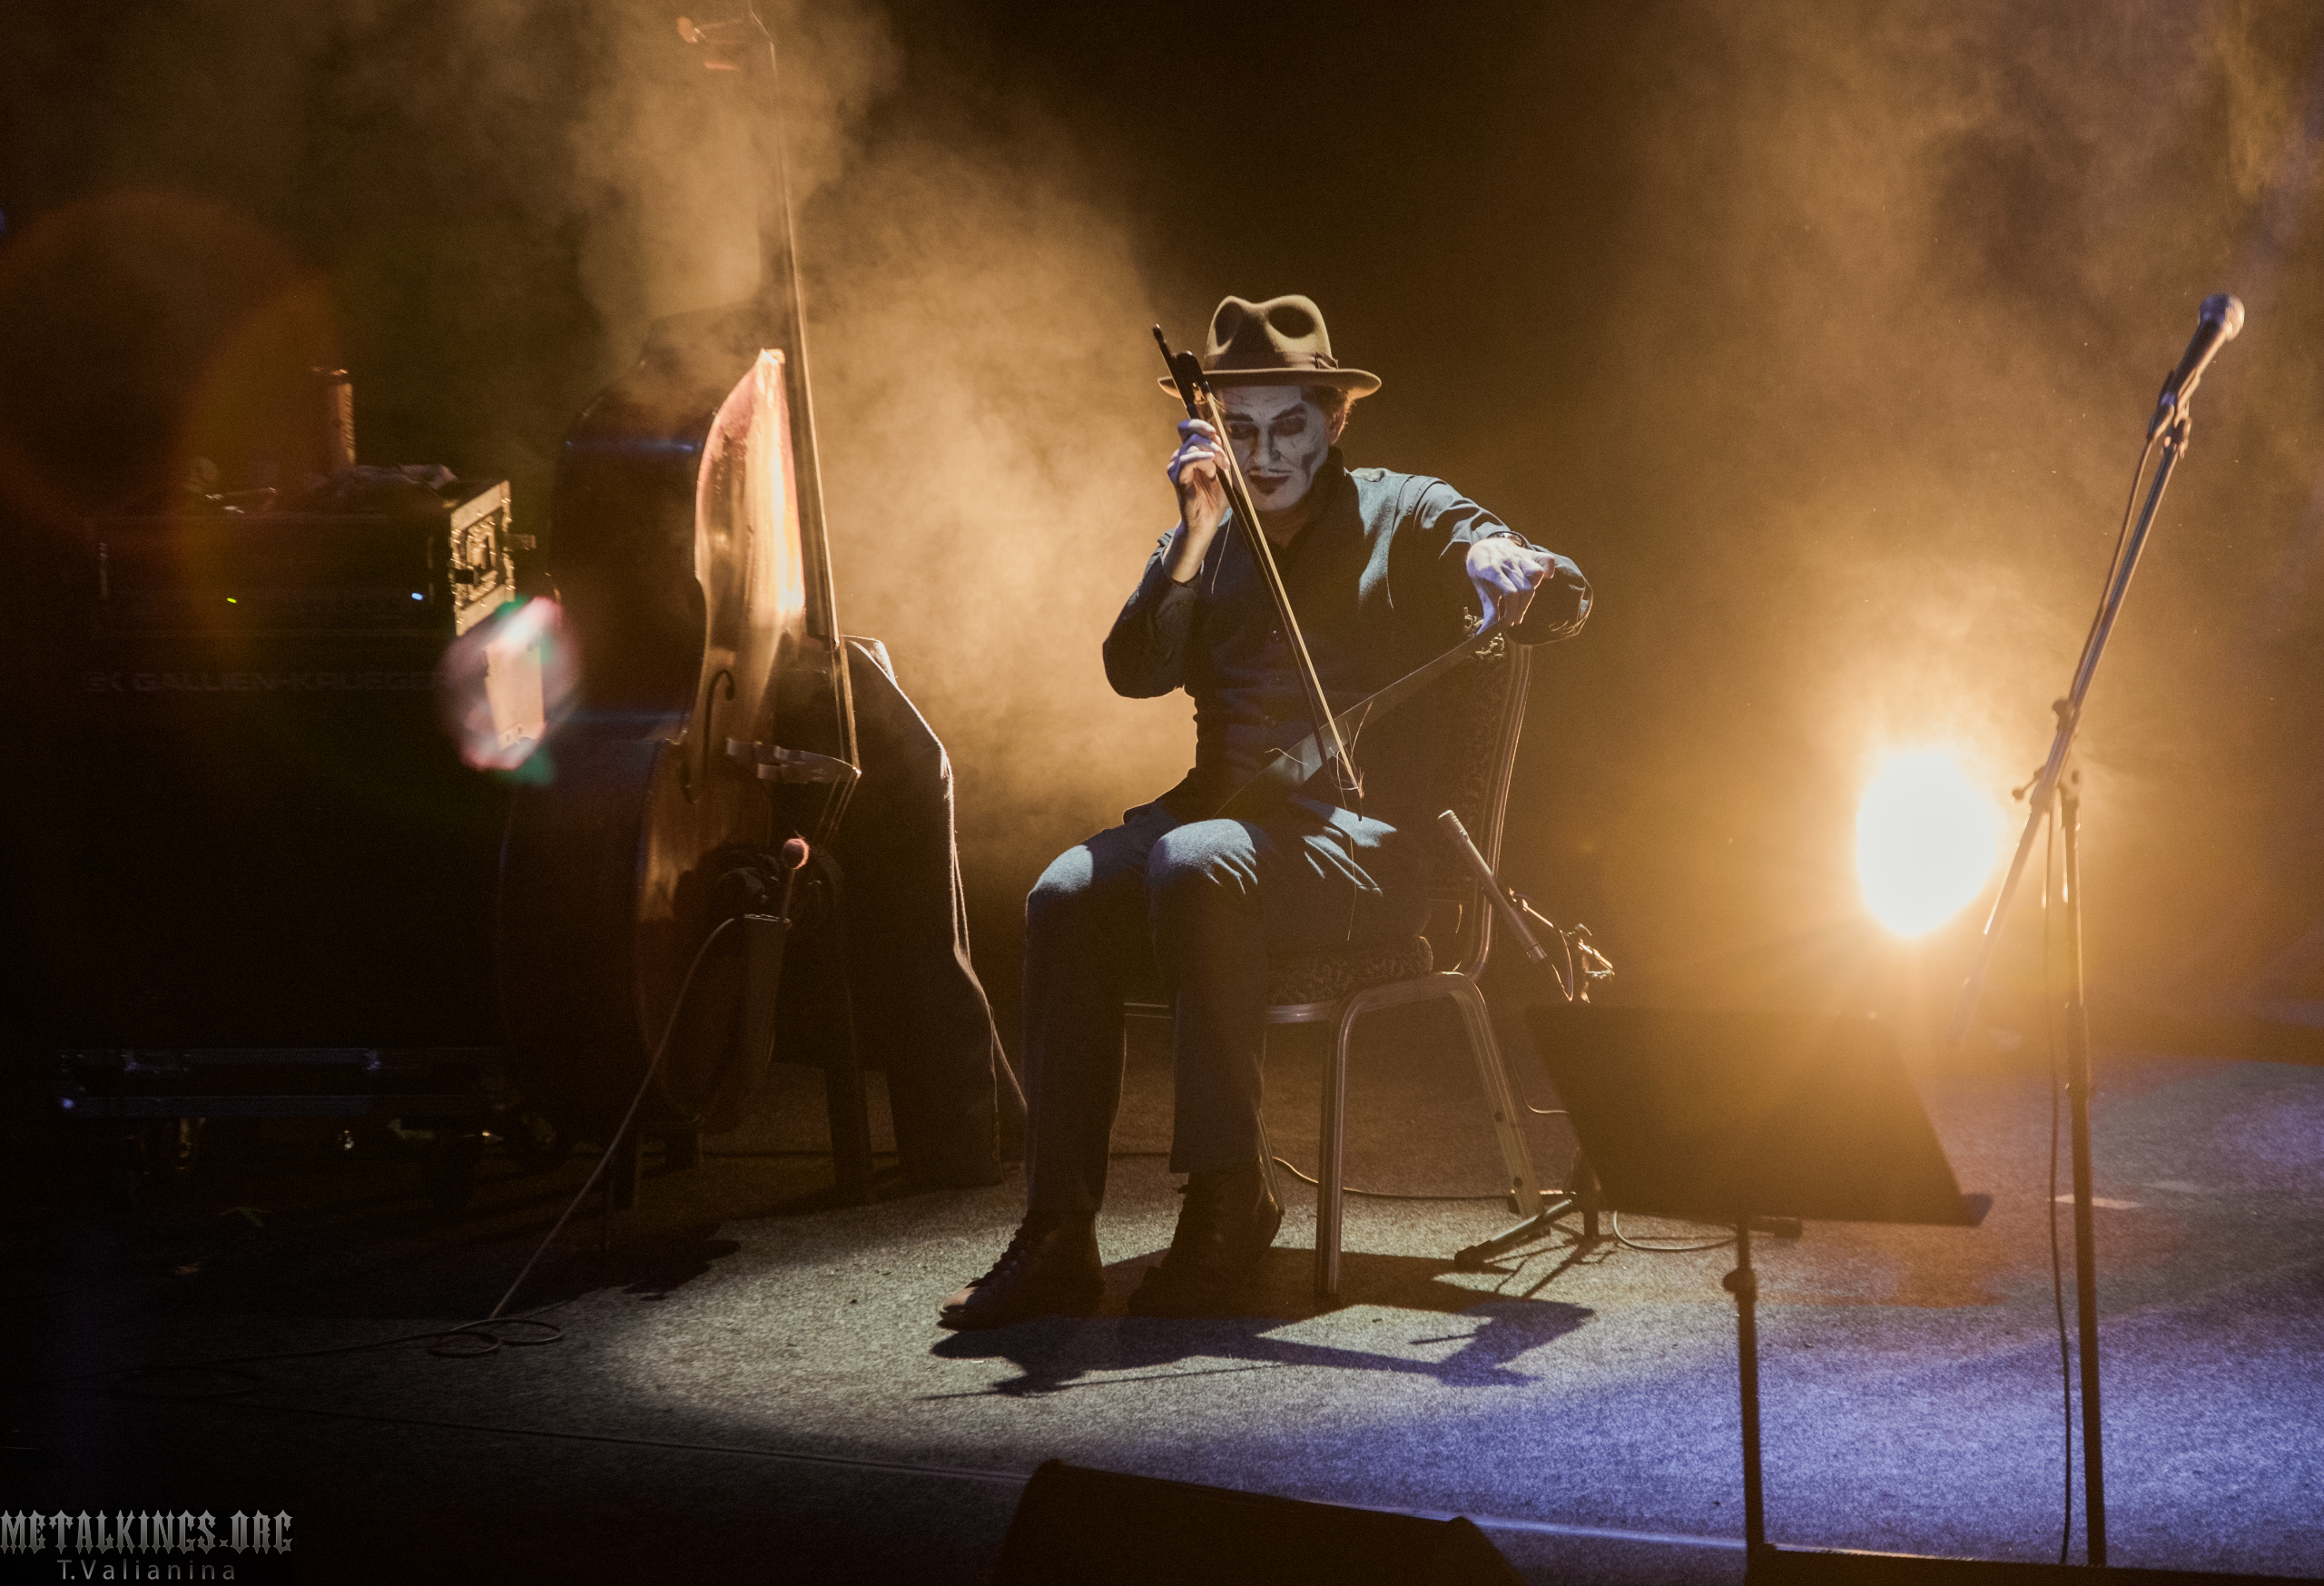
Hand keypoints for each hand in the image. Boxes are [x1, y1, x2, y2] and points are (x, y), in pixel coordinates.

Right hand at [1165, 419, 1227, 580]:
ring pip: (1190, 446)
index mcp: (1191, 453)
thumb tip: (1217, 438)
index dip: (1200, 425)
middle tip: (1223, 455)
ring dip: (1210, 453)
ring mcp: (1177, 468)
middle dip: (1209, 438)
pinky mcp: (1178, 479)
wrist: (1207, 523)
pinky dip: (1199, 459)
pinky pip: (1185, 461)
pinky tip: (1211, 463)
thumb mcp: (1223, 472)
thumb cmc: (1214, 499)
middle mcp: (1180, 457)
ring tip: (1220, 469)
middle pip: (1187, 432)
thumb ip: (1220, 454)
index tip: (1216, 433)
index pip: (1187, 428)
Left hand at [1466, 536, 1556, 629]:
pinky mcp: (1531, 554)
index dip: (1512, 611)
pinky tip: (1543, 580)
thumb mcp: (1480, 588)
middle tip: (1515, 619)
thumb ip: (1488, 610)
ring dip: (1532, 592)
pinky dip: (1549, 570)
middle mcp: (1507, 561)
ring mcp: (1520, 556)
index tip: (1509, 623)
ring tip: (1523, 601)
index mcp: (1491, 569)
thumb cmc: (1482, 571)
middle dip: (1521, 608)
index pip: (1510, 593)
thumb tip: (1484, 634)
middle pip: (1524, 588)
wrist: (1484, 546)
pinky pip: (1547, 560)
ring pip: (1536, 574)